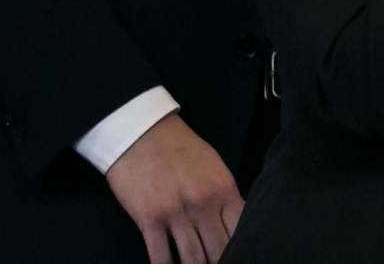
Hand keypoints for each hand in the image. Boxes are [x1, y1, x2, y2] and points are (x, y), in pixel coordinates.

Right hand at [103, 113, 242, 263]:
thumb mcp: (213, 167)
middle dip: (219, 262)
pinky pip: (160, 255)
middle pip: (219, 250)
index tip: (239, 256)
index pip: (241, 230)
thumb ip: (224, 196)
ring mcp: (176, 213)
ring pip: (193, 258)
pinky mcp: (149, 219)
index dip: (242, 248)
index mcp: (223, 190)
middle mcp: (203, 204)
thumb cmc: (179, 148)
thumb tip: (234, 223)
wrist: (141, 133)